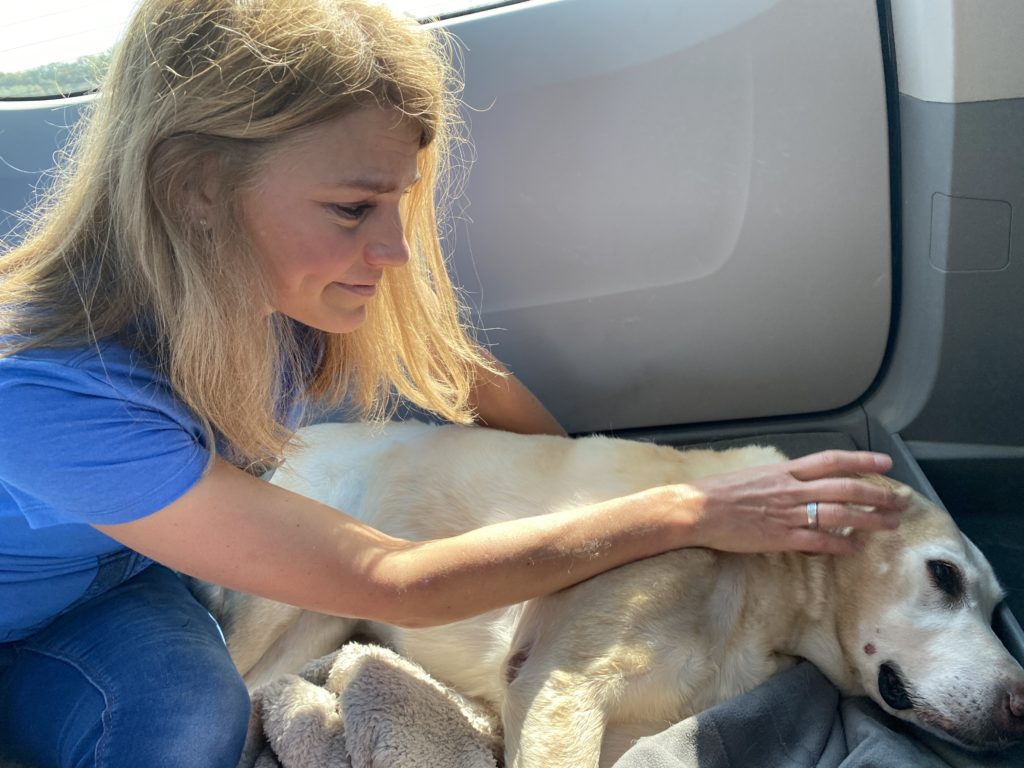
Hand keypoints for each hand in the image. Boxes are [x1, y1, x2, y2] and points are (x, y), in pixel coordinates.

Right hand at [685, 450, 908, 554]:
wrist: (696, 509)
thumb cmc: (720, 492)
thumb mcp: (754, 475)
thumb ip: (781, 479)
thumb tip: (800, 481)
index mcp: (785, 471)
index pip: (831, 461)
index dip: (862, 460)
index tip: (885, 463)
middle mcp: (791, 489)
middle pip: (844, 488)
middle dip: (876, 494)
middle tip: (899, 501)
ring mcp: (787, 513)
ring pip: (838, 514)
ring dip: (868, 519)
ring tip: (889, 525)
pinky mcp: (780, 537)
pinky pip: (818, 541)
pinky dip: (840, 544)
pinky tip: (856, 547)